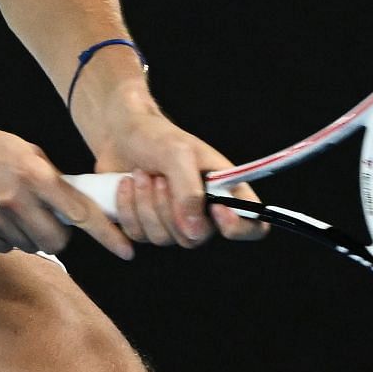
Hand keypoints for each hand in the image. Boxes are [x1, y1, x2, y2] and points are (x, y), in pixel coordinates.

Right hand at [0, 114, 134, 260]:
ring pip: (27, 244)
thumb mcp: (15, 146)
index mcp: (32, 173)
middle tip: (45, 221)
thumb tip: (67, 199)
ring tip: (2, 206)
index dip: (107, 234)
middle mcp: (16, 199)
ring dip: (24, 233)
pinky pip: (0, 246)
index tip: (126, 250)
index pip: (80, 211)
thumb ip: (44, 172)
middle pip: (56, 241)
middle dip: (56, 236)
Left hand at [90, 108, 268, 248]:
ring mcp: (173, 223)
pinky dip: (127, 209)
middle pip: (195, 238)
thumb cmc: (156, 136)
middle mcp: (203, 213)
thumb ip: (189, 191)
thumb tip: (195, 230)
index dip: (239, 227)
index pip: (252, 226)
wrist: (119, 133)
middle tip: (158, 177)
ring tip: (140, 174)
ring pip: (161, 238)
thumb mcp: (177, 153)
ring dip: (144, 203)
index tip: (217, 211)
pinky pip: (137, 236)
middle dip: (168, 206)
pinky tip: (126, 185)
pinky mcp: (146, 227)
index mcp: (224, 191)